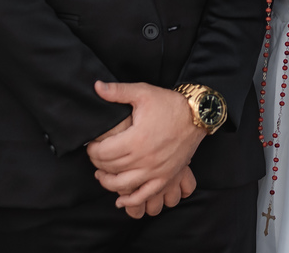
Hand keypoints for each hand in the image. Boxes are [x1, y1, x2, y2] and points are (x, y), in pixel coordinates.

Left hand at [87, 81, 207, 210]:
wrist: (197, 115)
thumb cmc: (169, 104)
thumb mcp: (143, 92)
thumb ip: (118, 91)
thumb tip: (96, 87)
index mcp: (136, 139)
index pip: (103, 152)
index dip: (92, 150)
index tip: (91, 144)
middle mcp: (145, 158)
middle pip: (111, 168)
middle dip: (98, 163)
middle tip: (95, 155)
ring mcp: (156, 170)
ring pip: (123, 185)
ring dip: (108, 182)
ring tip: (102, 174)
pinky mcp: (166, 177)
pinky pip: (145, 195)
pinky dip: (130, 200)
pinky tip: (121, 199)